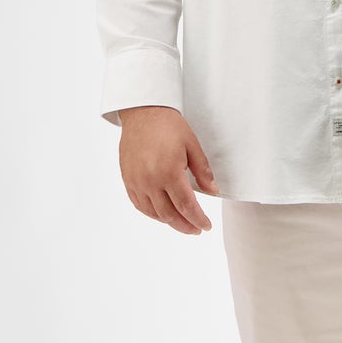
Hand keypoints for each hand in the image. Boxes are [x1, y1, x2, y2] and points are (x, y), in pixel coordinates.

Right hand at [117, 106, 218, 234]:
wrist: (142, 112)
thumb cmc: (169, 126)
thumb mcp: (192, 145)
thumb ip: (202, 171)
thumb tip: (213, 192)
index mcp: (169, 171)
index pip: (186, 206)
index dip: (198, 219)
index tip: (206, 226)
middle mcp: (150, 180)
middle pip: (169, 214)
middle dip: (185, 225)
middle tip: (197, 229)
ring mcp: (136, 181)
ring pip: (153, 213)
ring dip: (169, 222)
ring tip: (182, 224)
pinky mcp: (128, 179)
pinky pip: (139, 204)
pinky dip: (152, 214)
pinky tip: (162, 215)